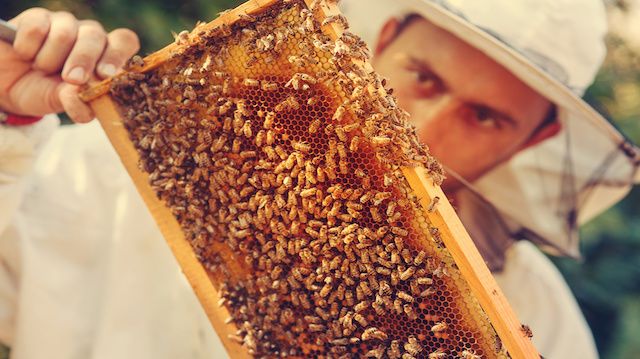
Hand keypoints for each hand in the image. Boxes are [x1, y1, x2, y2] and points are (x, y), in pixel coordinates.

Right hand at [0, 8, 139, 122]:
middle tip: (71, 79)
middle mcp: (89, 35)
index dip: (117, 55)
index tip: (105, 75)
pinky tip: (26, 56)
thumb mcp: (62, 101)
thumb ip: (77, 103)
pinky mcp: (38, 17)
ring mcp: (65, 24)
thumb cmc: (46, 91)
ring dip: (50, 59)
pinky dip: (29, 48)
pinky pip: (37, 28)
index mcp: (106, 54)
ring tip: (42, 69)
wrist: (9, 85)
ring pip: (64, 34)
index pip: (125, 41)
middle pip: (95, 36)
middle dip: (83, 61)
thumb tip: (88, 109)